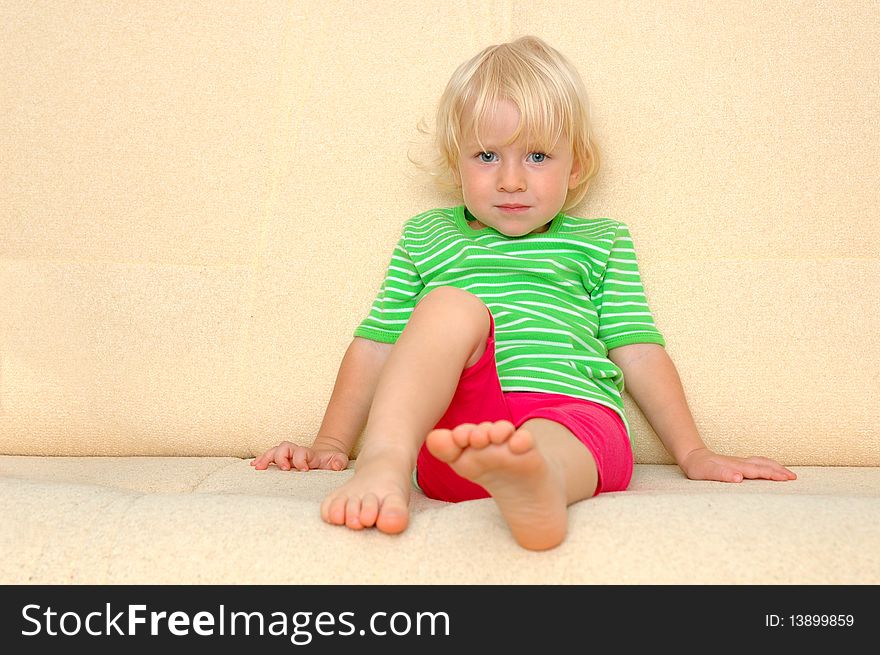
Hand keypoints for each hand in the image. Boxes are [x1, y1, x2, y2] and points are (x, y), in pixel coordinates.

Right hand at [250, 440, 348, 471]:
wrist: (325, 458)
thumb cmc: (331, 461)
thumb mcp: (338, 460)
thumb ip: (339, 462)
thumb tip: (336, 465)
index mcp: (309, 454)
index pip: (301, 452)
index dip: (301, 460)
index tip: (305, 470)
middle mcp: (296, 452)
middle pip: (284, 447)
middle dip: (282, 457)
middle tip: (285, 469)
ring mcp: (288, 456)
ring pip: (274, 451)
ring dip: (266, 458)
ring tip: (258, 467)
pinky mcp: (283, 461)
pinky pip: (269, 458)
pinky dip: (261, 460)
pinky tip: (254, 466)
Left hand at [680, 447, 796, 482]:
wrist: (692, 457)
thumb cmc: (699, 467)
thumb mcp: (706, 473)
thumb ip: (722, 475)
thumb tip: (739, 478)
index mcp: (736, 466)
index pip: (758, 471)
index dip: (772, 474)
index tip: (786, 478)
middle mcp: (740, 462)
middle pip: (763, 465)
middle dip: (780, 471)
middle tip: (794, 478)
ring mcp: (740, 461)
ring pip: (762, 462)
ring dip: (776, 466)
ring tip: (789, 474)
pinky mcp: (739, 462)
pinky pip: (758, 462)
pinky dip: (769, 464)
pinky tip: (771, 468)